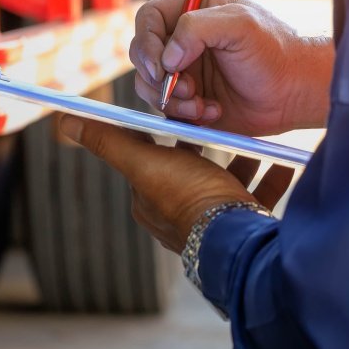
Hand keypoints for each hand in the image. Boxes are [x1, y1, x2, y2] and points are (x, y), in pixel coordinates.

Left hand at [59, 115, 294, 252]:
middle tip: (227, 117)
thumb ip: (108, 141)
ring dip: (244, 158)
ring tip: (258, 138)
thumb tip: (64, 122)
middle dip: (212, 142)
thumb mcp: (145, 162)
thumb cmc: (188, 198)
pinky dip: (269, 178)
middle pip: (194, 167)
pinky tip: (284, 161)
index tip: (187, 108)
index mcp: (152, 199)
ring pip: (227, 181)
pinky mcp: (243, 227)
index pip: (156, 155)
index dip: (170, 130)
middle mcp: (179, 214)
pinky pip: (257, 197)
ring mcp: (213, 222)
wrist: (237, 240)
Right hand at [129, 0, 334, 135]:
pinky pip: (165, 107)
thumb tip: (167, 57)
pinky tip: (212, 111)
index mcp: (193, 6)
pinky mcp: (186, 96)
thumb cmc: (274, 51)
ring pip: (148, 84)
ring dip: (171, 99)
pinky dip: (183, 113)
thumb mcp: (241, 25)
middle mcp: (182, 36)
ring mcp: (182, 67)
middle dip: (157, 76)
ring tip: (201, 103)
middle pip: (141, 52)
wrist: (293, 93)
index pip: (149, 17)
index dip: (148, 42)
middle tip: (186, 88)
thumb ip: (198, 28)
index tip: (162, 67)